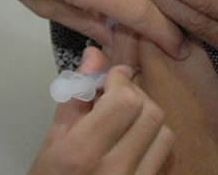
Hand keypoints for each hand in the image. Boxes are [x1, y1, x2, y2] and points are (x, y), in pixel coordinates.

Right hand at [29, 47, 173, 174]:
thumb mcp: (53, 140)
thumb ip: (77, 95)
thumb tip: (95, 55)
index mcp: (81, 154)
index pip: (125, 102)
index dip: (122, 81)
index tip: (113, 77)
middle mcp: (114, 170)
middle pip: (150, 112)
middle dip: (135, 97)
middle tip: (117, 98)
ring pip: (164, 132)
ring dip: (147, 119)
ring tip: (125, 121)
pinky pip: (164, 155)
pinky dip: (154, 140)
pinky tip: (134, 141)